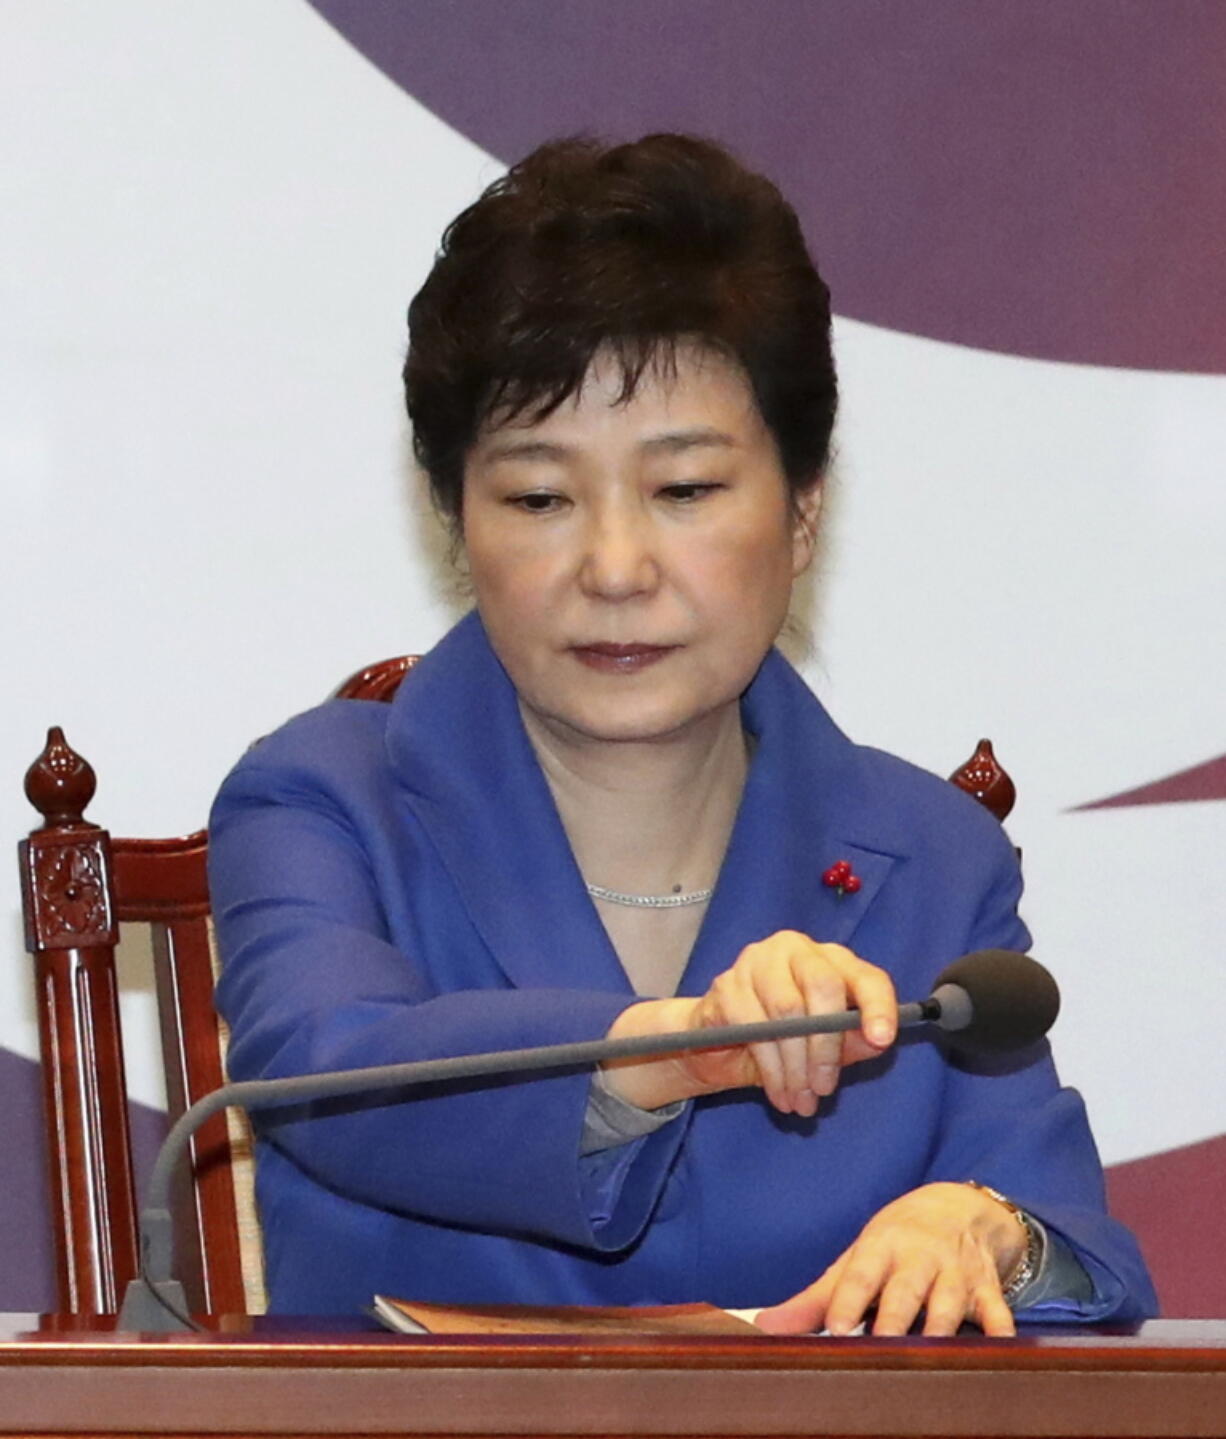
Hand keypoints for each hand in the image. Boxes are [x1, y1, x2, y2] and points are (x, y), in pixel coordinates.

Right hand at [602, 932, 895, 1112]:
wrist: (716, 1044)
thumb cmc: (780, 1039)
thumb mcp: (823, 1046)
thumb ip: (851, 1041)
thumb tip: (877, 1041)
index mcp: (828, 958)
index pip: (864, 975)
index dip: (877, 1005)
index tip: (882, 1039)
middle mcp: (793, 949)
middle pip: (823, 985)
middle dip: (827, 1046)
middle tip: (825, 1089)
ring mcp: (755, 962)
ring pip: (787, 1010)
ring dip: (797, 1066)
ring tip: (802, 1101)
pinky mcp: (726, 986)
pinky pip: (754, 1028)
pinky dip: (772, 1070)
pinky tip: (780, 1093)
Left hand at [755, 1182, 1027, 1337]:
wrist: (960, 1206)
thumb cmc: (897, 1240)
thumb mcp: (857, 1257)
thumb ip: (816, 1298)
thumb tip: (763, 1326)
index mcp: (881, 1247)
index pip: (861, 1275)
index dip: (850, 1301)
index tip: (837, 1329)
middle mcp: (920, 1258)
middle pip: (906, 1293)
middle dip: (895, 1321)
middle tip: (880, 1350)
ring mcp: (957, 1274)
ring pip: (950, 1306)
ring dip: (941, 1332)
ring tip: (928, 1364)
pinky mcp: (990, 1290)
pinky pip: (999, 1314)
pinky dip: (1002, 1334)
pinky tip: (1001, 1356)